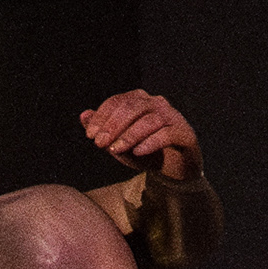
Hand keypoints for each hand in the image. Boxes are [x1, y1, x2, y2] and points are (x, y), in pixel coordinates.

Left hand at [81, 88, 204, 183]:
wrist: (174, 167)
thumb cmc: (145, 152)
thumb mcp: (119, 144)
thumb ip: (103, 131)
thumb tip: (83, 116)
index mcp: (139, 100)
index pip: (118, 101)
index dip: (102, 117)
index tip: (90, 136)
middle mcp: (156, 103)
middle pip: (132, 108)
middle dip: (113, 126)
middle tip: (100, 144)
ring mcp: (172, 117)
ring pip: (149, 120)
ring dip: (129, 136)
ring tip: (115, 151)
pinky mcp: (184, 133)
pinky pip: (166, 134)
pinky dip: (150, 143)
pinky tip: (138, 153)